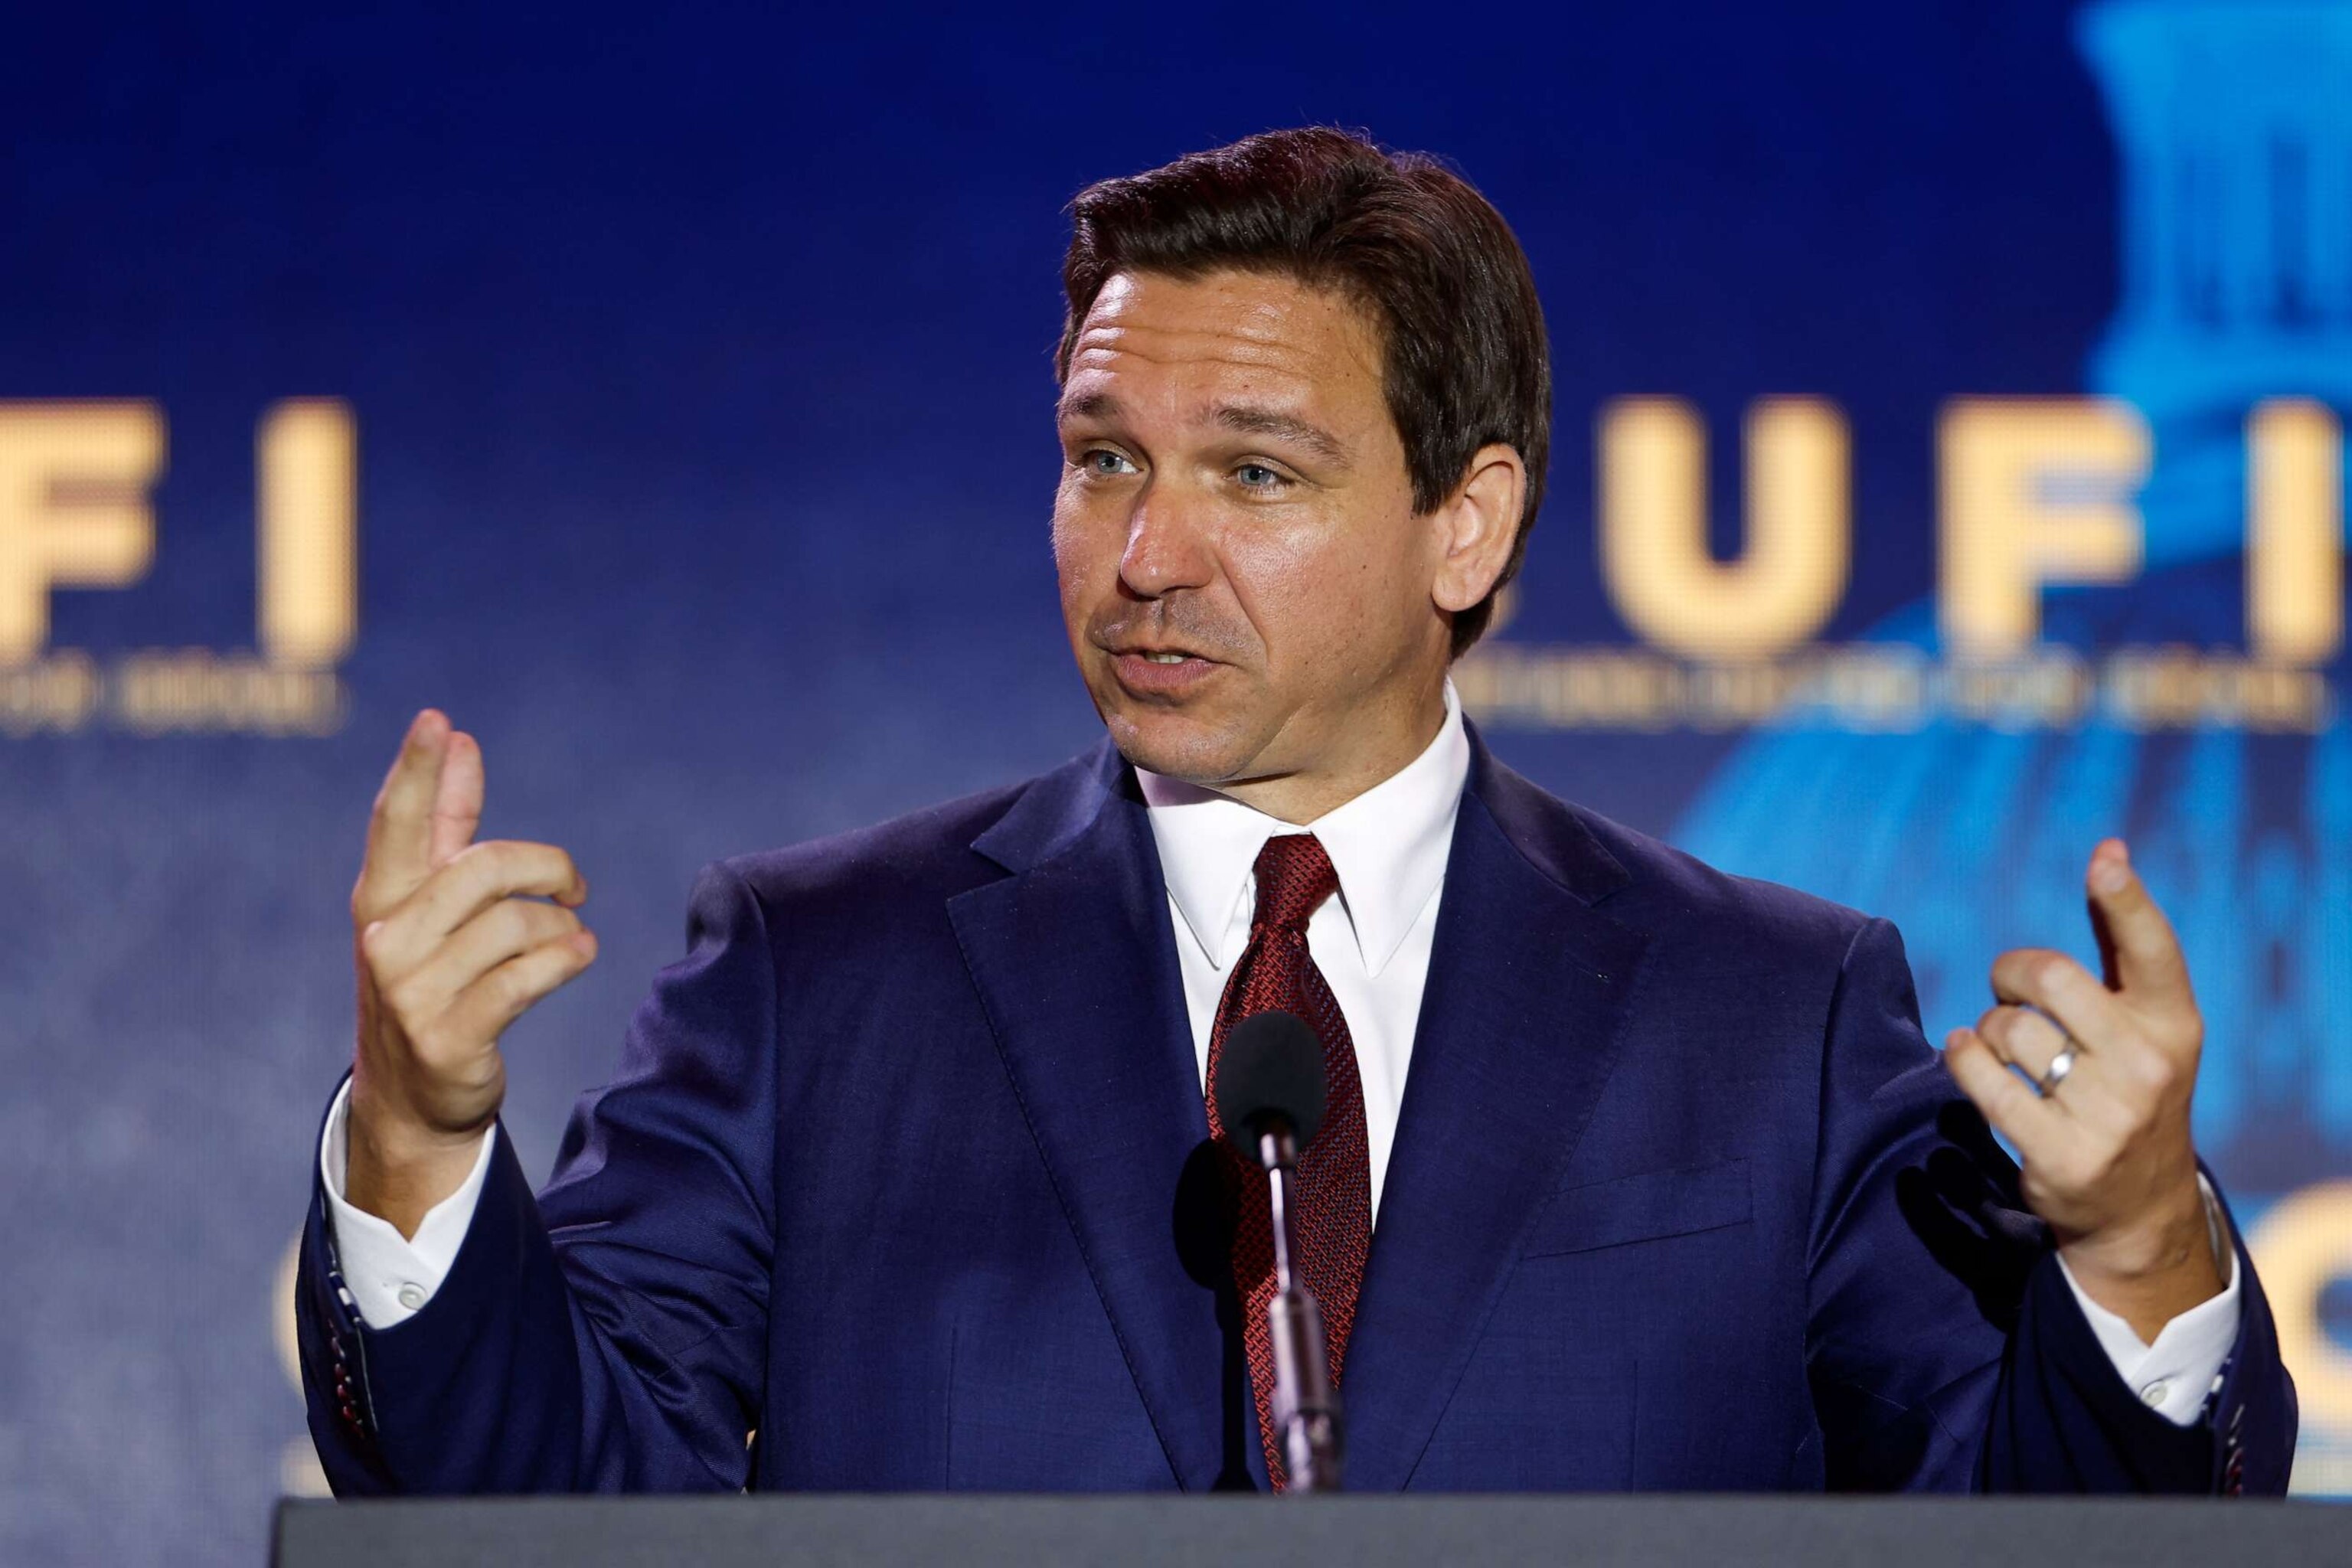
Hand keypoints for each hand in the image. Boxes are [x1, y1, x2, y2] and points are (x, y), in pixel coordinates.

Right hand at [345, 709, 595, 1236]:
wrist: (410, 1099)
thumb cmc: (432, 979)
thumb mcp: (430, 905)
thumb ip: (446, 824)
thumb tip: (461, 738)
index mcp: (382, 897)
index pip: (398, 822)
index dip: (418, 770)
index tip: (438, 720)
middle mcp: (388, 937)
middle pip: (487, 868)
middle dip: (550, 868)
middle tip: (572, 886)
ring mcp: (412, 990)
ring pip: (517, 923)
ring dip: (562, 926)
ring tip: (569, 937)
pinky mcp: (448, 1035)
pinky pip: (527, 976)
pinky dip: (567, 959)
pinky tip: (580, 956)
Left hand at [1942, 838, 2222, 1341]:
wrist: (2138, 1206)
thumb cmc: (2129, 1085)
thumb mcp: (2144, 1022)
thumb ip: (2123, 943)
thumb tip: (2110, 850)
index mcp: (2173, 1022)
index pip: (2153, 949)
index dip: (2125, 900)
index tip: (2104, 859)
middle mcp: (2149, 1066)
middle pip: (2048, 976)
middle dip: (2009, 973)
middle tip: (2009, 990)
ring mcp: (2108, 1115)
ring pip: (2007, 1030)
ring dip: (1988, 1029)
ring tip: (2005, 1047)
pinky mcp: (2061, 1155)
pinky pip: (1981, 1082)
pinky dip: (1962, 1060)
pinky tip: (1966, 1057)